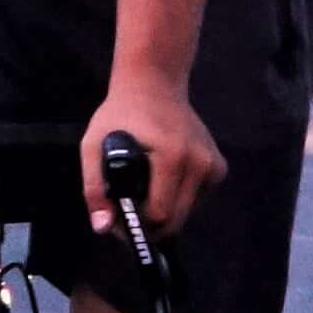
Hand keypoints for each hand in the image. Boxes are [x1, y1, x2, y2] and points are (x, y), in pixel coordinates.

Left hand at [92, 76, 225, 243]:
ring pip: (187, 213)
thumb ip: (94, 188)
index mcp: (172, 156)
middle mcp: (200, 162)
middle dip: (151, 224)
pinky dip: (179, 198)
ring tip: (145, 190)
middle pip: (176, 219)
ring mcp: (213, 164)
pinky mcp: (218, 167)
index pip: (159, 214)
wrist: (154, 84)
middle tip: (129, 210)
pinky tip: (164, 178)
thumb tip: (102, 227)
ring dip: (165, 211)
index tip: (120, 217)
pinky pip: (197, 199)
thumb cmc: (121, 115)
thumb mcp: (94, 145)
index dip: (136, 224)